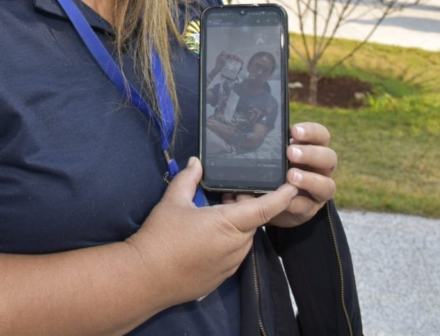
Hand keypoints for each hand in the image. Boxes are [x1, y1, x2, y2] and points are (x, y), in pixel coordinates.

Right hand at [125, 157, 296, 305]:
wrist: (146, 278)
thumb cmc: (160, 237)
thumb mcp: (173, 201)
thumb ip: (188, 178)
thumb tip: (196, 162)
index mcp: (229, 223)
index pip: (266, 208)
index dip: (282, 196)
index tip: (292, 185)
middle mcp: (236, 245)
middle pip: (254, 221)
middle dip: (247, 206)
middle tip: (227, 194)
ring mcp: (230, 264)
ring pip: (244, 238)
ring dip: (237, 224)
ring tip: (214, 213)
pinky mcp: (222, 277)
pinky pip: (234, 254)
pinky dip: (228, 241)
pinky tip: (206, 236)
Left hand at [261, 122, 337, 228]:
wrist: (267, 200)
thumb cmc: (272, 168)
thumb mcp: (270, 154)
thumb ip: (268, 143)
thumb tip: (257, 128)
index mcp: (313, 149)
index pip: (321, 135)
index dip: (311, 131)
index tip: (294, 131)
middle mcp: (321, 168)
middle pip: (330, 158)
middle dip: (311, 154)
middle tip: (291, 153)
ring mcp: (319, 190)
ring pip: (328, 185)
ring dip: (310, 180)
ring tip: (290, 176)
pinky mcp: (310, 209)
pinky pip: (308, 206)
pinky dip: (296, 202)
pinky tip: (284, 200)